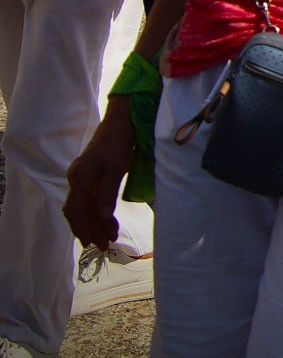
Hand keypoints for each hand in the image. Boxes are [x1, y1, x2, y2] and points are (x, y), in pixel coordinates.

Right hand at [63, 102, 134, 252]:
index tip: (92, 243)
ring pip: (86, 206)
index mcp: (80, 178)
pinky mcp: (92, 175)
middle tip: (105, 246)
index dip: (82, 228)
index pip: (76, 210)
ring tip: (111, 237)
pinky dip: (100, 211)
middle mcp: (77, 179)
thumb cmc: (119, 142)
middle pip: (79, 211)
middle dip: (91, 229)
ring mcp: (84, 177)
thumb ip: (108, 192)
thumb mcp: (117, 167)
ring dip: (97, 222)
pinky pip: (92, 198)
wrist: (121, 120)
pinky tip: (109, 221)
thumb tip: (101, 216)